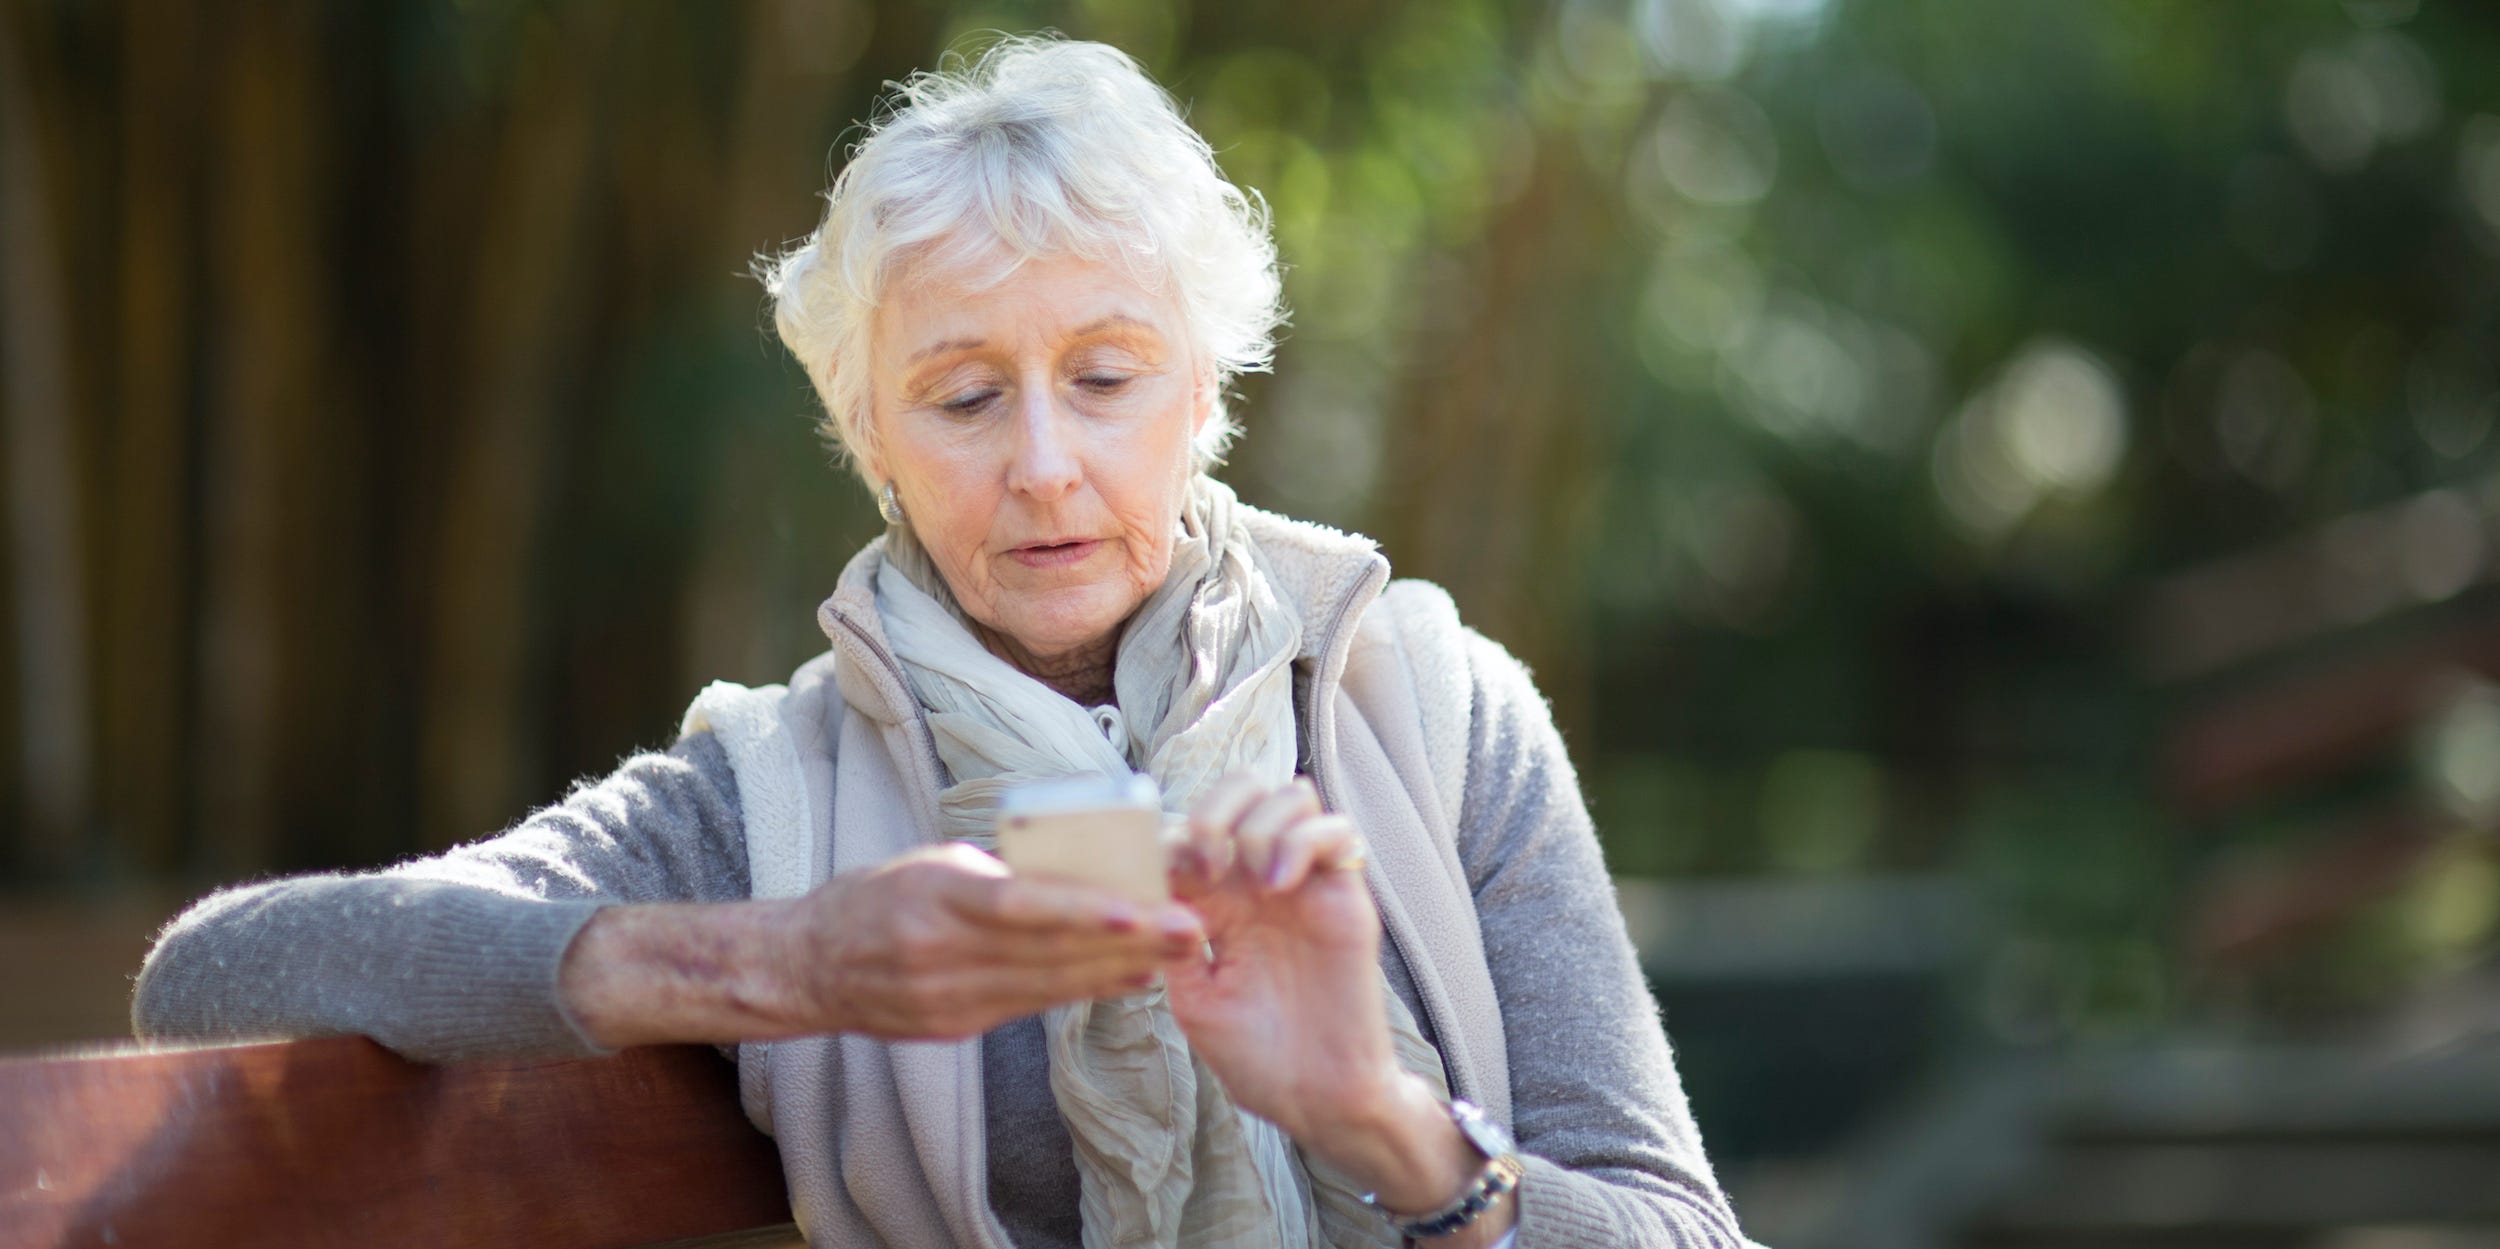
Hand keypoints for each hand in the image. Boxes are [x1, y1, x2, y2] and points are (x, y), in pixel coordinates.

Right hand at [772, 842, 1203, 1039]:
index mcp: (933, 896)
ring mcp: (947, 998)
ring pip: (1049, 984)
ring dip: (1117, 969)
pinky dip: (1084, 990)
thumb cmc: (876, 896)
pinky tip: (1128, 979)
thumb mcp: (931, 863)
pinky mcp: (954, 1027)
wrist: (808, 965)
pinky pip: (1032, 1006)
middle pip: (1049, 951)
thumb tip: (1076, 868)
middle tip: (1189, 929)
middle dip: (1127, 943)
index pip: (1020, 906)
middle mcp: (940, 953)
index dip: (1084, 911)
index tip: (1143, 910)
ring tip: (1174, 954)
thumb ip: (997, 873)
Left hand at [1162, 777, 1511, 1234]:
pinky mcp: (1345, 896)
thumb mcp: (1193, 1000)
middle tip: (1207, 864)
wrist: (1316, 1096)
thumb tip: (1162, 888)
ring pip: (1291, 795)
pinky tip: (1279, 884)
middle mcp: (1258, 882)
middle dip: (1217, 810)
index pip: (1192, 827)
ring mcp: (1304, 884)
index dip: (1173, 836)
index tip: (1166, 878)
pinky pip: (1337, 831)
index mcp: (1216, 902)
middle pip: (1243, 790)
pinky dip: (1304, 840)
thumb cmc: (1254, 1057)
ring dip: (1260, 825)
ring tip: (1254, 883)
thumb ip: (1174, 942)